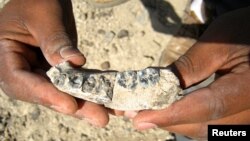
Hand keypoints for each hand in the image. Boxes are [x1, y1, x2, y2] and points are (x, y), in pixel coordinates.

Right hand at [0, 0, 108, 126]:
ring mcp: (38, 71)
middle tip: (99, 116)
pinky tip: (107, 95)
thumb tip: (75, 62)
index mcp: (4, 54)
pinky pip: (71, 82)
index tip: (69, 105)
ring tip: (106, 112)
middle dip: (71, 104)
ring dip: (84, 102)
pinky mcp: (55, 71)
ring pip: (60, 91)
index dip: (44, 94)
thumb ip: (55, 41)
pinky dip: (89, 89)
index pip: (20, 80)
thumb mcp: (44, 16)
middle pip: (43, 92)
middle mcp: (20, 68)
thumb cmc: (37, 0)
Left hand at [132, 7, 249, 138]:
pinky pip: (211, 125)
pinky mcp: (239, 116)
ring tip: (148, 113)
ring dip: (175, 122)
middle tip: (136, 113)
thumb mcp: (218, 43)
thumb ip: (190, 67)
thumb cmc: (244, 33)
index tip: (140, 117)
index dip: (171, 114)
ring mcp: (246, 117)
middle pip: (204, 124)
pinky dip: (187, 120)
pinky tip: (170, 112)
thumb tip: (155, 88)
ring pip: (206, 129)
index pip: (207, 107)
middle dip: (167, 120)